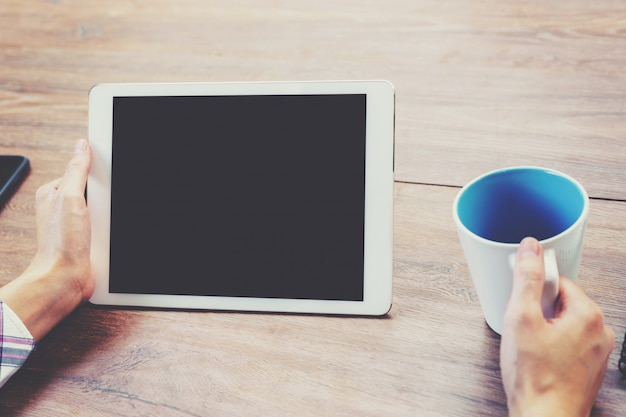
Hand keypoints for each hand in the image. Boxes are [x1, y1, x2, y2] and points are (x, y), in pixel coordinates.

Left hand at [0, 139, 93, 340]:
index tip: (106, 180)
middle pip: (96, 191)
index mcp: (53, 193)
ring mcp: (76, 224)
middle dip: (106, 198)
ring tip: (102, 228)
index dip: (97, 174)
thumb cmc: (60, 244)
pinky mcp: (88, 239)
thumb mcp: (69, 198)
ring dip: (109, 218)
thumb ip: (76, 171)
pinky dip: (110, 231)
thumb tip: (81, 146)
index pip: (82, 172)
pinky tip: (106, 236)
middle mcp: (63, 208)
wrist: (64, 279)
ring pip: (103, 210)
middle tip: (102, 210)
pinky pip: (106, 228)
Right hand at [500, 237, 614, 416]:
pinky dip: (550, 344)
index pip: (558, 280)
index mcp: (589, 315)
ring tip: (528, 346)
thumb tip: (530, 249)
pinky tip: (537, 358)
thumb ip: (526, 279)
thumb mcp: (521, 318)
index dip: (533, 289)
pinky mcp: (588, 367)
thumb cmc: (536, 378)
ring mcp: (596, 351)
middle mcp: (600, 331)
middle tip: (522, 327)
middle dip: (537, 309)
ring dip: (542, 327)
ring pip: (563, 322)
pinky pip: (567, 341)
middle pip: (561, 301)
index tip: (521, 301)